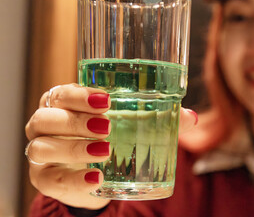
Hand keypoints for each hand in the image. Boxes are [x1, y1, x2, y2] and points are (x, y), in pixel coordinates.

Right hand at [25, 83, 197, 209]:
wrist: (98, 176)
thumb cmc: (112, 141)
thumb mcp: (133, 128)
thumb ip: (160, 120)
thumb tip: (191, 117)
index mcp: (66, 105)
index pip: (61, 93)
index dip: (78, 95)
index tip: (106, 101)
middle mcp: (47, 125)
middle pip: (46, 117)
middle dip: (76, 121)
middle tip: (107, 127)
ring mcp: (42, 153)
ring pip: (42, 147)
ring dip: (74, 148)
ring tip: (104, 151)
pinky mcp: (45, 179)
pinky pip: (51, 179)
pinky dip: (74, 179)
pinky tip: (96, 179)